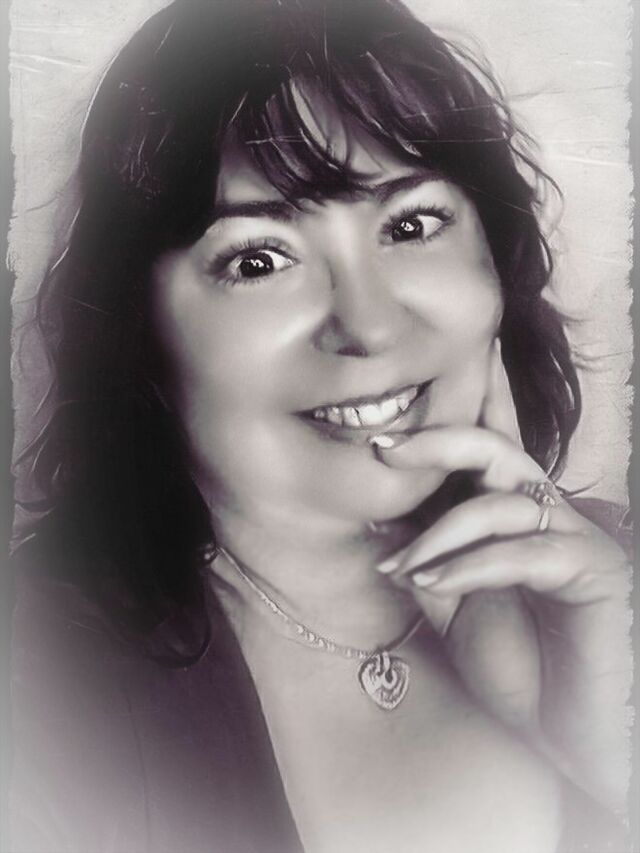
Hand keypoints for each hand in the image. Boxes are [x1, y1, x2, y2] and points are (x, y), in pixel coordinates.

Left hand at [372, 339, 630, 810]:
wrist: (570, 736)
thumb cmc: (521, 671)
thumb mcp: (454, 611)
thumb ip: (425, 562)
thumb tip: (378, 520)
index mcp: (517, 519)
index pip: (485, 455)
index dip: (443, 432)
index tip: (383, 438)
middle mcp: (550, 516)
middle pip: (498, 450)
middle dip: (438, 443)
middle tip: (384, 452)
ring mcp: (577, 539)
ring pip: (503, 503)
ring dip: (440, 532)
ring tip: (401, 565)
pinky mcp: (596, 569)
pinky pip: (525, 553)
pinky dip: (472, 565)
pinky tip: (433, 582)